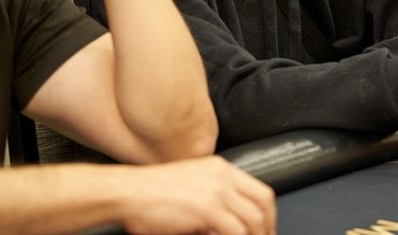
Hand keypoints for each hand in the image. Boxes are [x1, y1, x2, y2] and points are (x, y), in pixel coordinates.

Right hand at [122, 156, 275, 234]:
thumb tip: (227, 225)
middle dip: (267, 228)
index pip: (259, 190)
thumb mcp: (191, 188)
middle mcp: (222, 176)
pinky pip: (237, 231)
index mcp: (219, 168)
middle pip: (263, 203)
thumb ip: (213, 201)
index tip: (266, 228)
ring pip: (254, 220)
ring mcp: (216, 191)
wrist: (129, 192)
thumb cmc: (151, 193)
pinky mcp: (208, 208)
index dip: (268, 214)